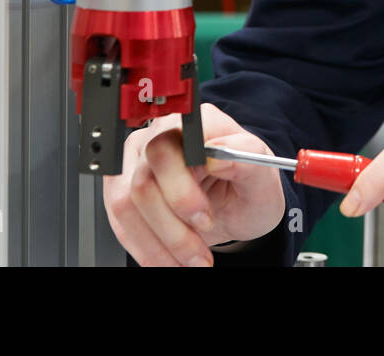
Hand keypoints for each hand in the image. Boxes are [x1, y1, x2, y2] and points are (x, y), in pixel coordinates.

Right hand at [103, 102, 285, 266]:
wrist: (239, 207)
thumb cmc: (249, 186)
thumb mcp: (264, 177)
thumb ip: (248, 159)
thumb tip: (219, 156)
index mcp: (197, 122)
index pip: (168, 147)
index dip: (180, 190)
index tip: (204, 220)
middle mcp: (161, 134)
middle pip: (144, 181)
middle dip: (172, 229)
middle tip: (199, 254)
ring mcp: (138, 159)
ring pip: (125, 204)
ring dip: (156, 245)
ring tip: (188, 262)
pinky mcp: (124, 186)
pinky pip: (119, 220)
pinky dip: (144, 248)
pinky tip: (168, 260)